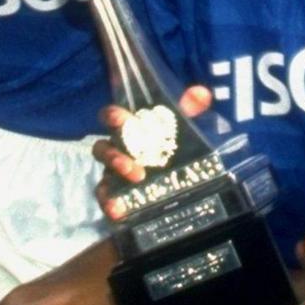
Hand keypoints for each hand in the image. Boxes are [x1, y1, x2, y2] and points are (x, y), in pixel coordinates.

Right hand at [93, 85, 210, 216]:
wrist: (185, 186)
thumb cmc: (176, 149)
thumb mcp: (186, 129)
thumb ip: (191, 111)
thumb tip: (202, 93)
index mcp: (130, 132)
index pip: (113, 119)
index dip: (113, 116)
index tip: (123, 120)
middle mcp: (118, 152)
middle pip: (102, 149)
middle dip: (114, 155)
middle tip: (135, 165)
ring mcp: (115, 177)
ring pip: (103, 175)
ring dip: (116, 177)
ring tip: (137, 180)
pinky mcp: (118, 199)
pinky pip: (106, 201)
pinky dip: (110, 205)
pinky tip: (119, 211)